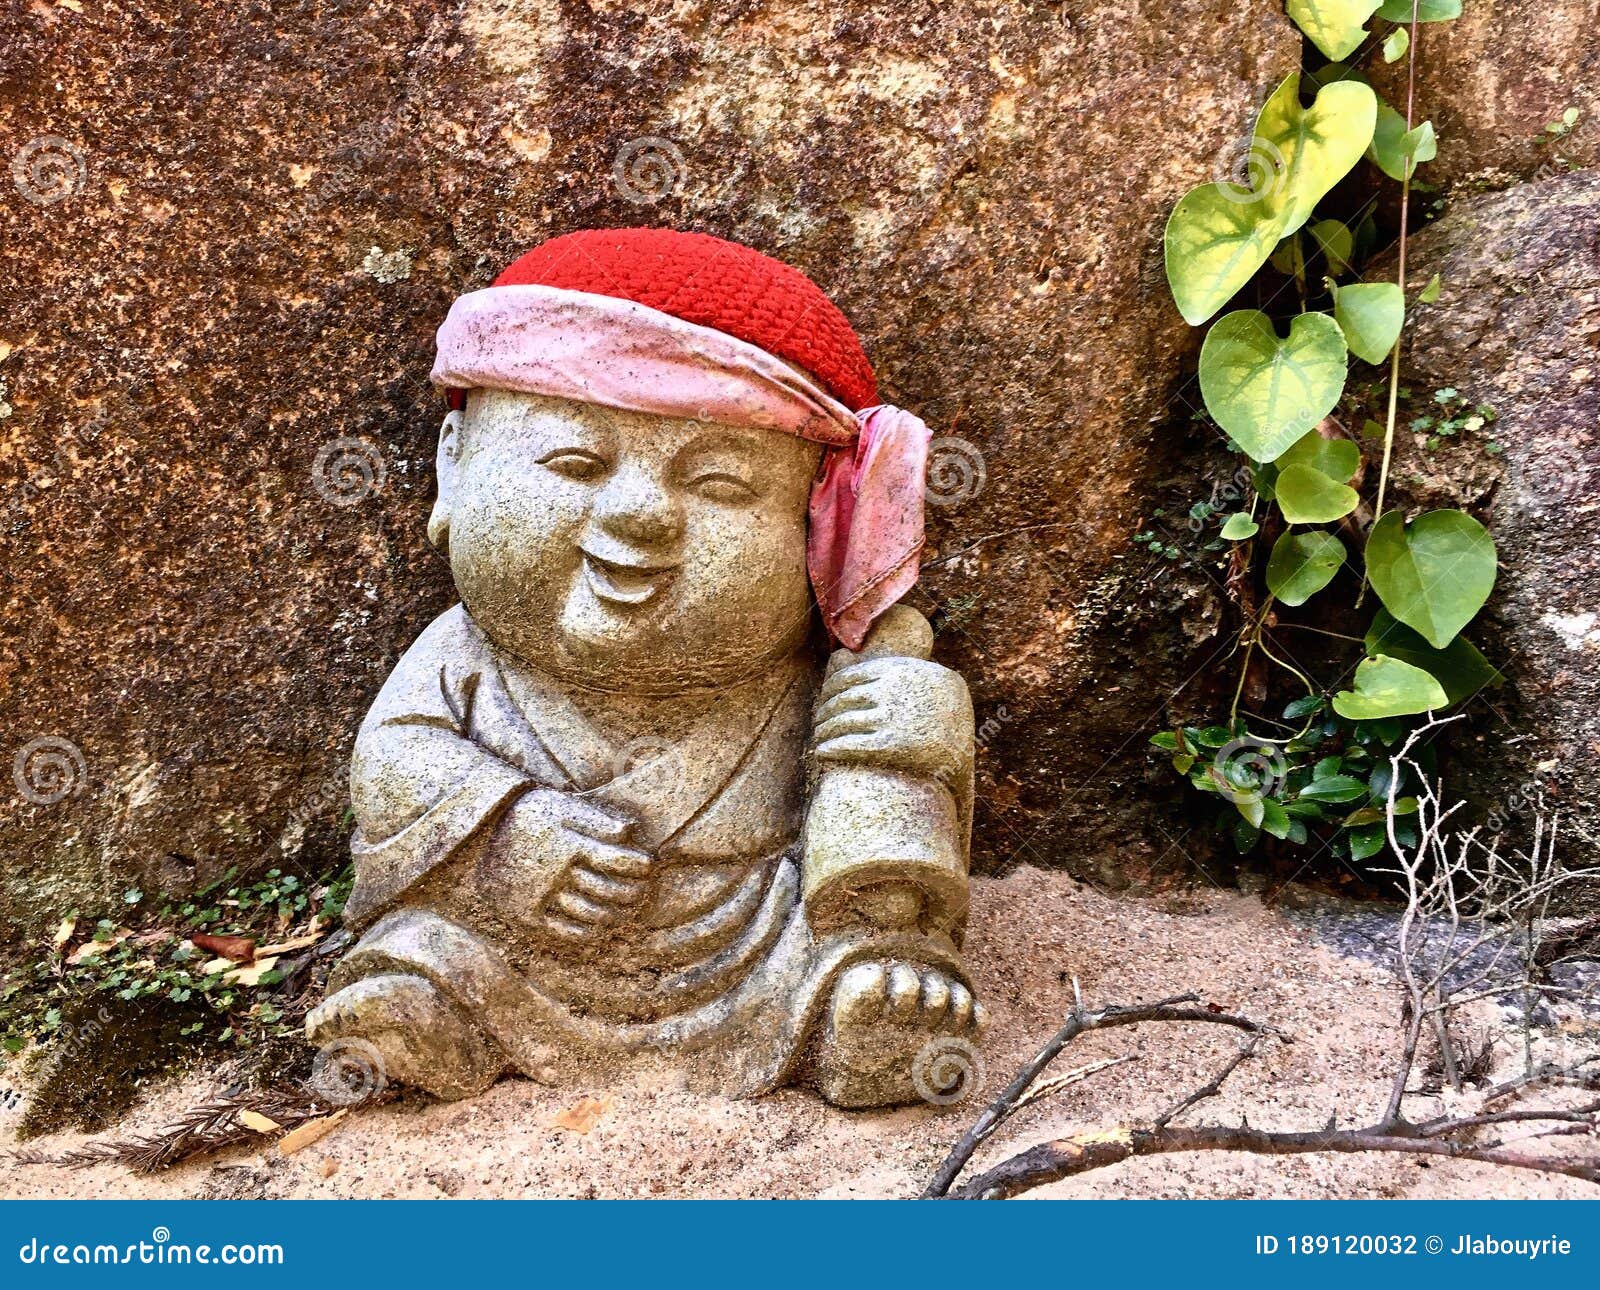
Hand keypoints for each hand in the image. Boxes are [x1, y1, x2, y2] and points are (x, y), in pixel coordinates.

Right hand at [479, 789, 652, 941]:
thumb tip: (630, 832)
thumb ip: (596, 820)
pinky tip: (599, 926)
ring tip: (626, 910)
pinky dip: (588, 932)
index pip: (618, 860)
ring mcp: (540, 897)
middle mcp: (556, 873)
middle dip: (633, 892)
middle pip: (609, 889)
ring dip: (615, 915)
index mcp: (568, 844)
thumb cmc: (526, 815)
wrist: (476, 835)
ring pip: (591, 913)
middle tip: (643, 891)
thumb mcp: (560, 806)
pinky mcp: (526, 915)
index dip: (640, 865)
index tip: (649, 866)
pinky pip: (564, 931)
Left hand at [811, 657, 972, 786]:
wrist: (970, 748)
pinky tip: (822, 753)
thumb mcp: (931, 679)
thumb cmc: (948, 714)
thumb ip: (900, 671)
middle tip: (817, 722)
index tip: (823, 700)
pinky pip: (850, 744)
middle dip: (824, 712)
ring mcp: (892, 717)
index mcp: (899, 669)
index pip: (849, 677)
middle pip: (843, 700)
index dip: (830, 690)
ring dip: (824, 732)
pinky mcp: (892, 745)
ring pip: (842, 722)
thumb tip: (862, 658)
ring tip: (818, 738)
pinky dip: (830, 749)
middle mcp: (893, 690)